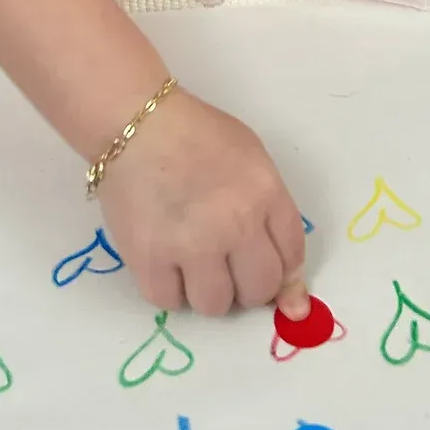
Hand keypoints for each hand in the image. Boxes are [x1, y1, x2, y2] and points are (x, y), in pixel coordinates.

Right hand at [98, 88, 310, 318]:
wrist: (135, 124)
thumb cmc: (197, 135)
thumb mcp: (251, 158)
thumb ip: (274, 215)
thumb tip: (293, 297)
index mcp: (265, 194)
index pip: (292, 259)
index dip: (281, 272)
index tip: (263, 269)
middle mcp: (235, 225)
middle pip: (258, 290)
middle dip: (245, 284)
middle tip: (224, 263)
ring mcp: (192, 244)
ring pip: (215, 305)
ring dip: (206, 290)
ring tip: (190, 261)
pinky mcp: (149, 258)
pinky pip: (169, 302)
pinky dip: (168, 288)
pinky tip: (163, 261)